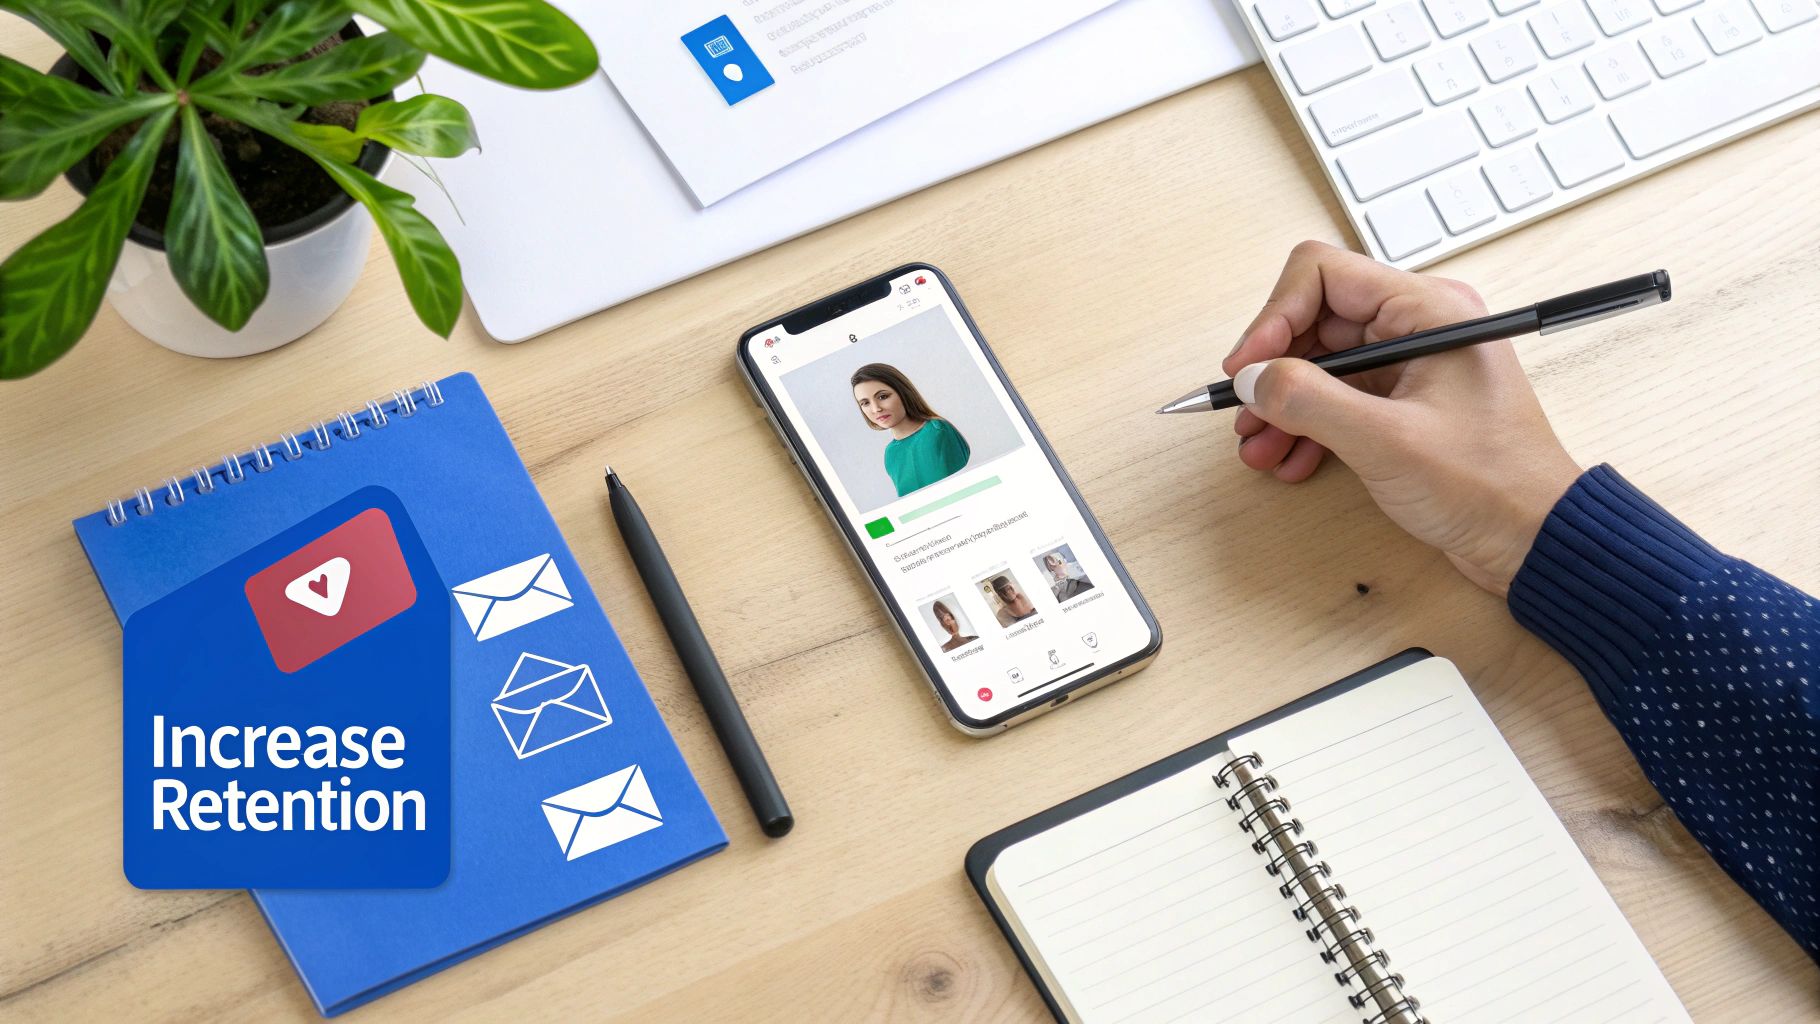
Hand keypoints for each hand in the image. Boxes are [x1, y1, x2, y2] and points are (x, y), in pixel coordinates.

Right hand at [1223, 241, 1582, 596]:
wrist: (1533, 539)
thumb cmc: (1490, 485)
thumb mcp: (1386, 441)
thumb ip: (1310, 401)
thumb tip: (1253, 378)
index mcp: (1427, 310)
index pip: (1323, 276)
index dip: (1273, 317)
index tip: (1247, 367)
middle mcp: (1417, 326)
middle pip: (1314, 320)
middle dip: (1272, 369)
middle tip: (1245, 412)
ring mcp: (1409, 364)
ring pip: (1319, 363)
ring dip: (1282, 403)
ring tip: (1259, 446)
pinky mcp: (1402, 402)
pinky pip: (1337, 397)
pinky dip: (1305, 425)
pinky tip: (1290, 459)